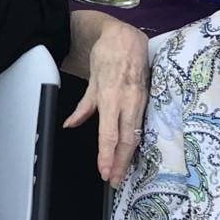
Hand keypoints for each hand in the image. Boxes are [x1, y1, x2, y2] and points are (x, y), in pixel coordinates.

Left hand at [64, 22, 149, 181]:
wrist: (128, 38)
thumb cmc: (108, 56)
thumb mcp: (93, 80)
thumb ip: (84, 106)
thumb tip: (70, 124)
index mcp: (113, 98)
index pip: (109, 134)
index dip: (106, 155)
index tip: (103, 171)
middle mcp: (129, 103)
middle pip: (127, 140)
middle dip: (120, 163)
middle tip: (113, 181)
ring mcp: (141, 102)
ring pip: (136, 135)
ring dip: (128, 156)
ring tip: (121, 173)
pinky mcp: (148, 101)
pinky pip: (142, 126)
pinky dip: (136, 142)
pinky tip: (132, 153)